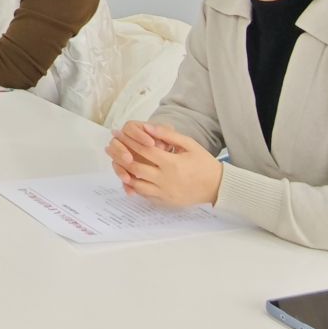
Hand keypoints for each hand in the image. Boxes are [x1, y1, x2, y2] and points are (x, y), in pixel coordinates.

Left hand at [106, 121, 221, 207]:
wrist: (217, 186)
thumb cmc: (204, 163)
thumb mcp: (189, 144)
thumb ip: (167, 135)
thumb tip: (147, 126)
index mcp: (171, 163)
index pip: (144, 150)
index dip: (129, 140)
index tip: (119, 133)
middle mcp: (165, 179)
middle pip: (135, 167)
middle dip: (121, 155)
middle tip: (110, 146)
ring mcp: (164, 193)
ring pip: (136, 184)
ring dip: (124, 173)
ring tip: (116, 162)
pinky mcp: (164, 201)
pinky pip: (144, 195)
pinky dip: (134, 186)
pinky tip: (128, 177)